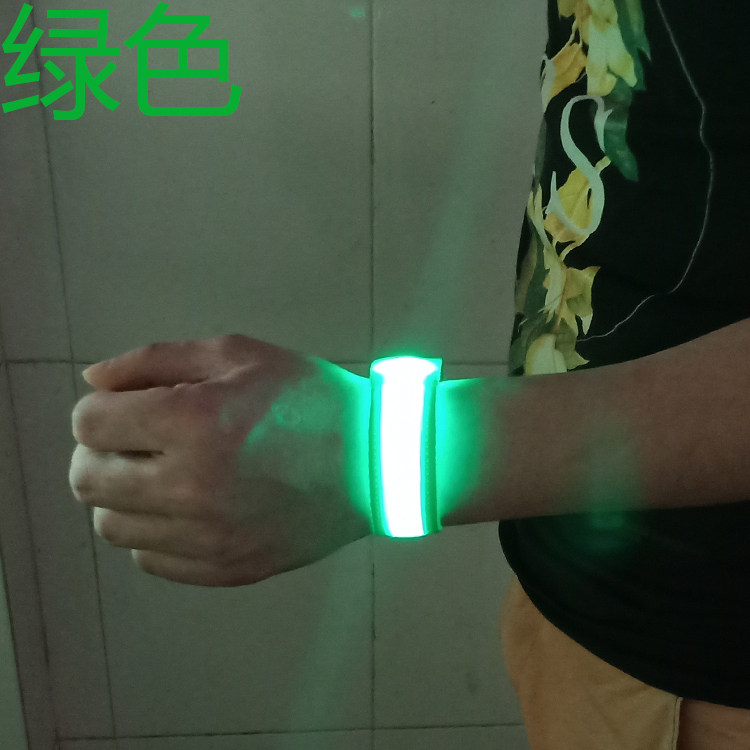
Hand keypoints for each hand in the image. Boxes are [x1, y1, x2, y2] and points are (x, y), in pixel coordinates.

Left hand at [69, 334, 371, 586]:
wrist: (378, 459)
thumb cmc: (307, 396)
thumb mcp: (238, 354)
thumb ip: (155, 360)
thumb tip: (92, 381)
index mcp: (192, 422)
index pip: (88, 423)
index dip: (99, 408)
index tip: (127, 406)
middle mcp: (189, 487)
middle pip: (87, 481)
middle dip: (99, 452)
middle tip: (136, 439)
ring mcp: (207, 537)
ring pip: (113, 526)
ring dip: (124, 494)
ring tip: (163, 473)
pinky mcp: (225, 569)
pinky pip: (150, 559)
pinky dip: (155, 531)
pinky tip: (188, 507)